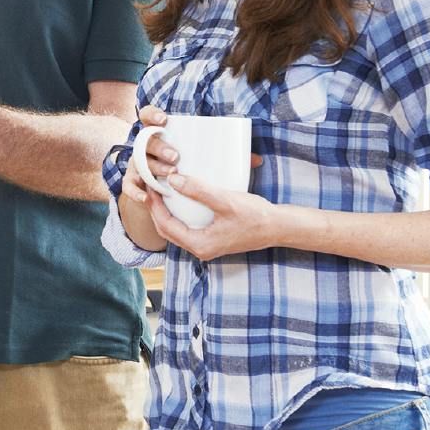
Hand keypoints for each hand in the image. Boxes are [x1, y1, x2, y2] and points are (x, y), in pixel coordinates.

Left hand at [149, 167, 279, 261]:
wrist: (278, 227)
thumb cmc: (255, 216)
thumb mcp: (225, 201)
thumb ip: (199, 191)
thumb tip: (173, 180)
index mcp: (200, 244)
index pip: (166, 225)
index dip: (154, 206)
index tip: (150, 186)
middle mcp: (200, 249)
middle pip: (167, 230)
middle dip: (156, 210)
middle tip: (152, 187)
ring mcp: (206, 246)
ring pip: (176, 230)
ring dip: (166, 212)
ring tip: (162, 191)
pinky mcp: (212, 239)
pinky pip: (187, 228)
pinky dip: (179, 215)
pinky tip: (179, 200)